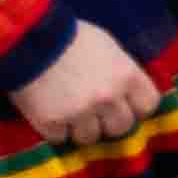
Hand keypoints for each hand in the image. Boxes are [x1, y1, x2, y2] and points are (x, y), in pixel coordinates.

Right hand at [7, 22, 156, 147]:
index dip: (136, 108)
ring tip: (69, 113)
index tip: (125, 106)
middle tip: (95, 113)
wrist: (30, 40)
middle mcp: (108, 98)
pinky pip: (60, 139)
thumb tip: (127, 92)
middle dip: (109, 122)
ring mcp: (80, 113)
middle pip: (121, 127)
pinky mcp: (51, 124)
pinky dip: (55, 130)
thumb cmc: (72, 37)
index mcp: (126, 76)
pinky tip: (50, 113)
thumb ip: (121, 72)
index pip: (148, 105)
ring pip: (90, 138)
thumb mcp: (108, 48)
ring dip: (80, 129)